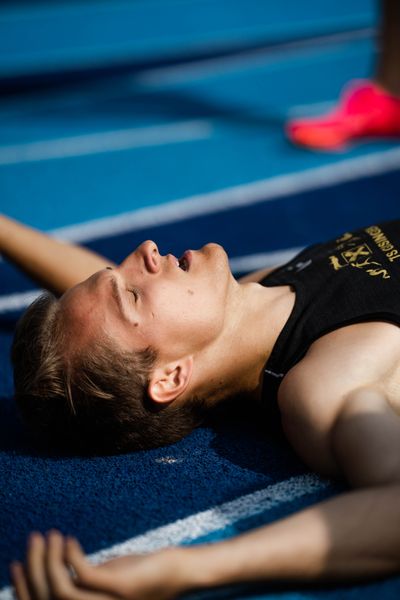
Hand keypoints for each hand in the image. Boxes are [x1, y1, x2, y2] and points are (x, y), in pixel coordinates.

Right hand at [11, 530, 186, 599]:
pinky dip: (71, 556)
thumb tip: (58, 566)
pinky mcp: (120, 587)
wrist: (181, 573)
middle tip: (32, 540)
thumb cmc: (143, 574)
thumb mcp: (107, 580)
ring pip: (59, 589)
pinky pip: (84, 575)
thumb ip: (84, 581)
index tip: (15, 564)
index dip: (25, 588)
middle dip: (32, 569)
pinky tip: (70, 540)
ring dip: (49, 560)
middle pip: (47, 598)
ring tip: (51, 535)